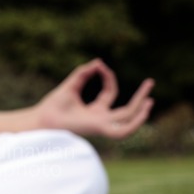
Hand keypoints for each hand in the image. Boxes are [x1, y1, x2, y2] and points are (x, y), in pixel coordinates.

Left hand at [35, 59, 153, 138]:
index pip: (110, 94)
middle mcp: (99, 119)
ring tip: (150, 98)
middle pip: (125, 110)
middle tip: (151, 81)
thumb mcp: (71, 85)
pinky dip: (133, 123)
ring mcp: (100, 125)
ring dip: (140, 111)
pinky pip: (121, 131)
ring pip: (127, 121)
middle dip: (139, 97)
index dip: (109, 78)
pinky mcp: (98, 129)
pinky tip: (142, 110)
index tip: (99, 66)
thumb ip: (83, 73)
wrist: (43, 118)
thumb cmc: (52, 105)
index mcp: (94, 111)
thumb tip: (98, 62)